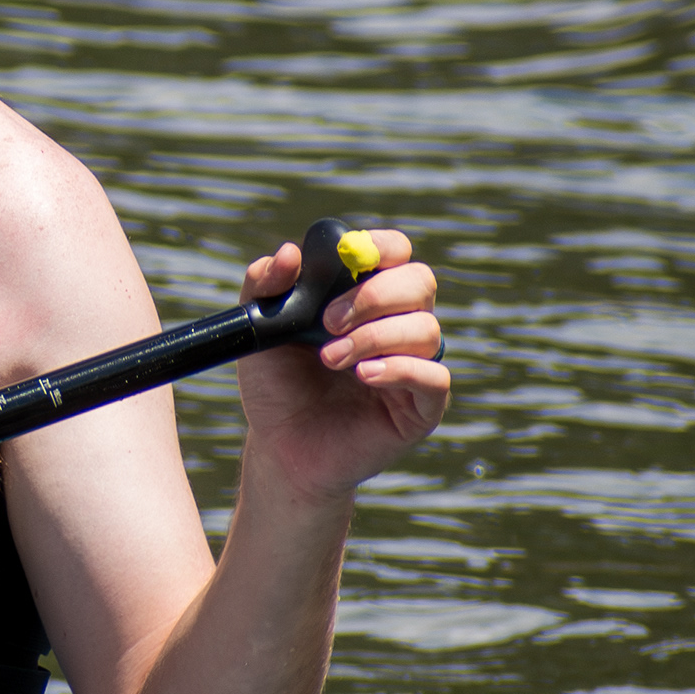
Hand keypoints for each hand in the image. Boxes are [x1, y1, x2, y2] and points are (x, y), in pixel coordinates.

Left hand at [233, 228, 448, 504]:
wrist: (279, 448)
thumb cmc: (276, 384)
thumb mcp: (260, 329)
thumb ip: (264, 285)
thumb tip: (288, 253)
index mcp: (367, 295)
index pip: (397, 252)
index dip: (381, 246)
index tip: (349, 256)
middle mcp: (398, 323)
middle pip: (420, 282)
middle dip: (374, 295)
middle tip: (328, 321)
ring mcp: (414, 364)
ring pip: (426, 329)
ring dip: (374, 337)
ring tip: (329, 359)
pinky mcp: (422, 407)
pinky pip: (434, 377)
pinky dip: (400, 369)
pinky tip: (363, 376)